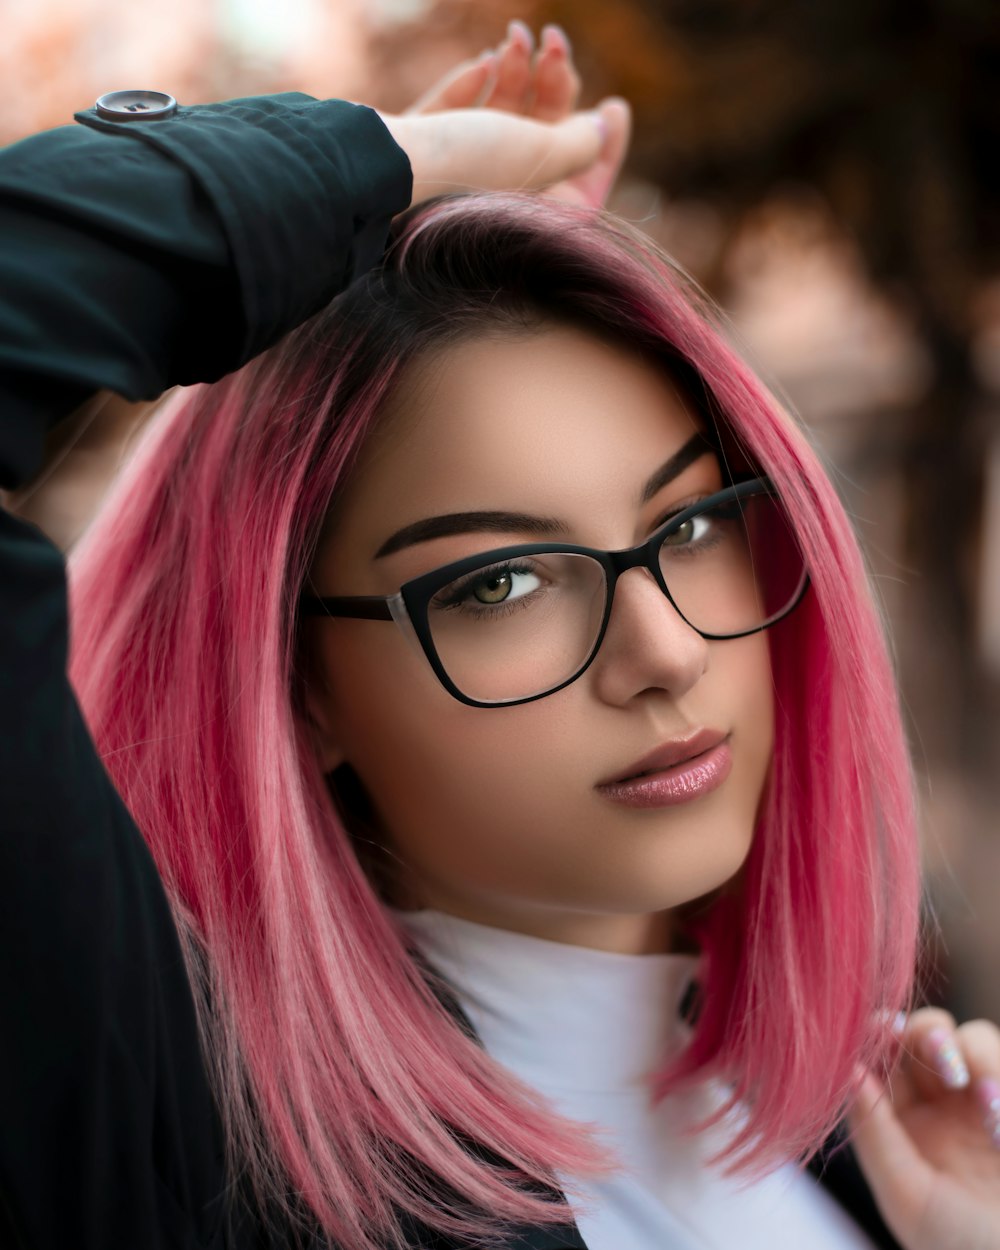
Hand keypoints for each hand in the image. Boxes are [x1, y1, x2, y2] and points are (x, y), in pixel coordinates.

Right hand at [382, 21, 629, 208]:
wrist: (380, 171)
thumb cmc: (467, 169)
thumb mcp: (543, 152)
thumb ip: (582, 142)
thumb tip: (598, 129)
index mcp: (528, 220)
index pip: (582, 187)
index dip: (606, 146)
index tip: (615, 103)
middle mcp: (493, 205)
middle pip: (540, 141)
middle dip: (552, 86)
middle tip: (554, 42)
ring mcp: (455, 181)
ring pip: (496, 121)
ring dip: (512, 73)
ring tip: (513, 39)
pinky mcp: (420, 157)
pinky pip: (453, 117)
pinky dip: (472, 87)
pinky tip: (483, 61)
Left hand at [846, 1007, 999, 1249]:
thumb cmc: (959, 1246)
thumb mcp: (906, 1196)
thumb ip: (874, 1134)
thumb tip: (848, 1068)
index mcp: (902, 1121)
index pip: (883, 1057)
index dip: (879, 1035)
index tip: (882, 1030)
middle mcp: (943, 1103)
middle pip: (924, 1033)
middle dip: (927, 1033)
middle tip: (940, 1062)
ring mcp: (985, 1098)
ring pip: (972, 1037)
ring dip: (975, 1055)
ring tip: (987, 1104)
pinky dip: (999, 1074)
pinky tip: (998, 1125)